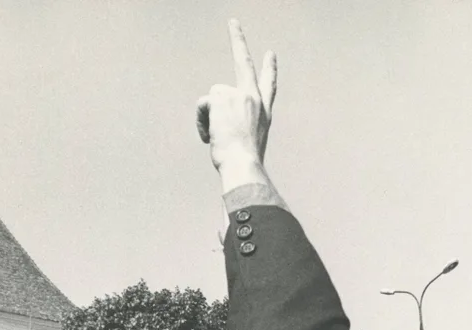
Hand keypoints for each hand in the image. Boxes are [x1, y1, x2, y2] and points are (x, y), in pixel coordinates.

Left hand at [196, 20, 276, 173]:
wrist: (244, 165)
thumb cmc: (245, 165)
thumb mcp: (248, 147)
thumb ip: (240, 132)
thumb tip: (223, 139)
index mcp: (263, 113)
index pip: (268, 87)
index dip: (269, 70)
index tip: (270, 54)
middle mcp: (254, 99)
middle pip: (244, 63)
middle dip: (238, 40)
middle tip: (233, 22)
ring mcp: (238, 95)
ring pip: (212, 99)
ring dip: (208, 119)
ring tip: (218, 138)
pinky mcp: (221, 96)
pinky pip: (202, 105)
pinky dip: (201, 122)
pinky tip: (211, 136)